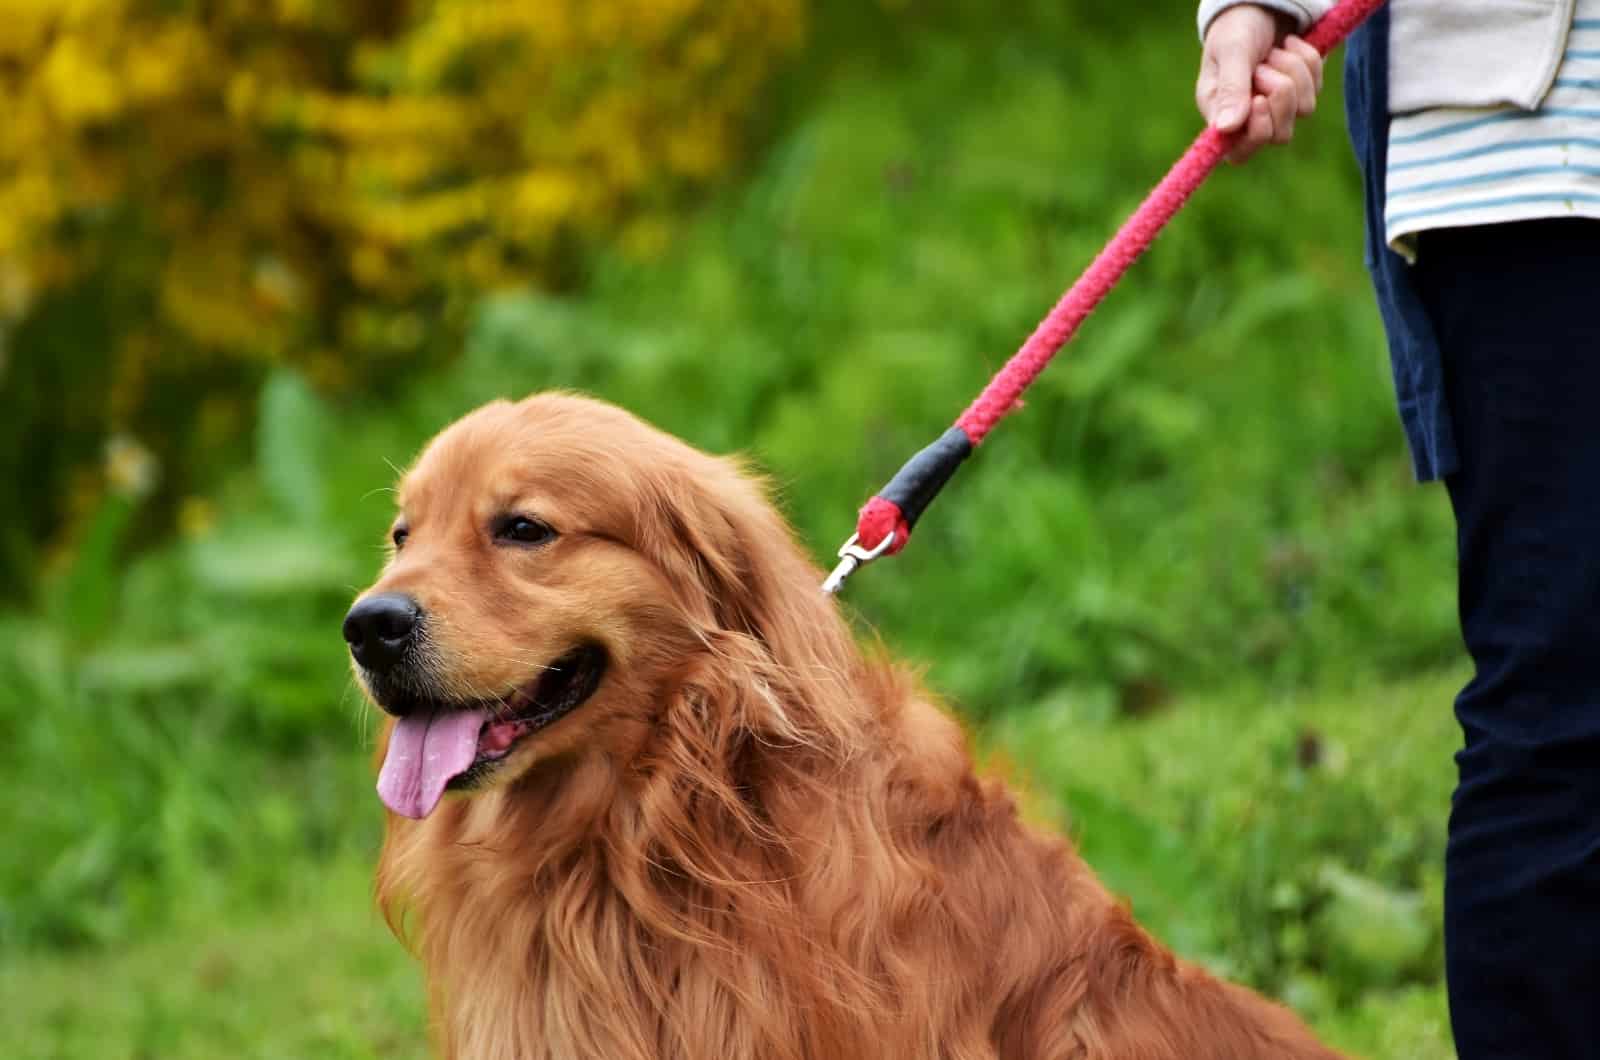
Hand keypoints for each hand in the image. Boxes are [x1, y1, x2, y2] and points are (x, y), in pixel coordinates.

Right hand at [1196, 5, 1323, 163]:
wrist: (1262, 3)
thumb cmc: (1237, 27)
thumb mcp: (1232, 52)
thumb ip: (1231, 89)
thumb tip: (1225, 129)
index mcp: (1219, 113)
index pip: (1238, 153)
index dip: (1256, 133)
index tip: (1258, 100)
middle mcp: (1247, 117)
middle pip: (1278, 135)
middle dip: (1280, 95)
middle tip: (1265, 66)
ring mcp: (1277, 107)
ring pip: (1302, 111)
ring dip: (1294, 73)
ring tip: (1276, 51)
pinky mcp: (1300, 93)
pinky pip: (1316, 89)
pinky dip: (1307, 62)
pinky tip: (1290, 46)